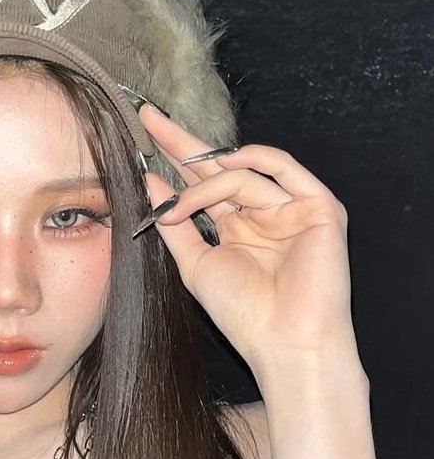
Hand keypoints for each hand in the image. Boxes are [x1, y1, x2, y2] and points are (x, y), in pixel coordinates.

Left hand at [137, 105, 356, 375]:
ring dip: (204, 186)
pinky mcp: (317, 206)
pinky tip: (222, 163)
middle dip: (182, 144)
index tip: (141, 132)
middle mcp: (261, 213)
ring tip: (178, 208)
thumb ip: (176, 223)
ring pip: (241, 175)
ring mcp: (290, 207)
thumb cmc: (242, 313)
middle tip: (147, 117)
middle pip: (219, 168)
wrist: (284, 342)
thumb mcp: (195, 265)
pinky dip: (252, 162)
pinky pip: (282, 169)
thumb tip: (150, 182)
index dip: (174, 159)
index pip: (201, 184)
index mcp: (236, 227)